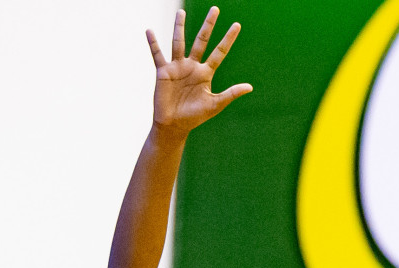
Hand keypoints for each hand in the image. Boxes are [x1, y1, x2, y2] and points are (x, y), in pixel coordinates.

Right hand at [147, 8, 251, 137]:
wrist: (174, 126)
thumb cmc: (194, 117)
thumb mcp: (215, 104)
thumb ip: (231, 94)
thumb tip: (250, 87)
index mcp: (206, 73)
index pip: (219, 52)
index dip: (228, 39)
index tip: (237, 25)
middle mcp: (192, 66)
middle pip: (201, 41)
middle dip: (208, 26)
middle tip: (215, 8)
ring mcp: (177, 67)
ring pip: (179, 43)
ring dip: (179, 27)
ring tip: (181, 12)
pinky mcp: (163, 72)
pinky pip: (157, 55)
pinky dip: (153, 43)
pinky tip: (149, 31)